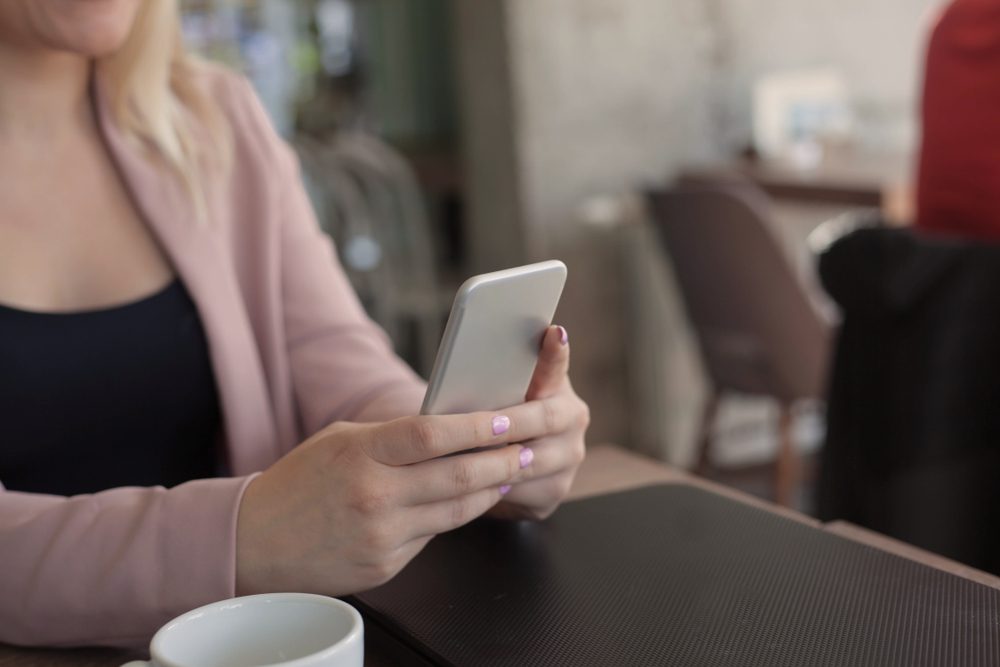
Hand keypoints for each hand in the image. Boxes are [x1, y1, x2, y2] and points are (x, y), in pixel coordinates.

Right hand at [235, 403, 561, 595]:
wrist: (254, 543)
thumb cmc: (301, 482)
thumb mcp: (342, 441)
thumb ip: (394, 435)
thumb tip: (452, 425)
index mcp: (362, 454)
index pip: (433, 433)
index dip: (479, 426)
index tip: (511, 416)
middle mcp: (376, 496)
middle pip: (460, 475)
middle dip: (506, 459)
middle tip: (534, 445)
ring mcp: (383, 535)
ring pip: (458, 509)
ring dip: (493, 488)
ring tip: (514, 469)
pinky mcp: (386, 565)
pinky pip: (435, 535)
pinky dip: (457, 514)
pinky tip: (473, 498)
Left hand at [488, 325, 589, 520]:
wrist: (493, 461)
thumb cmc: (489, 415)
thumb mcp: (493, 391)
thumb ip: (495, 376)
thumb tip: (477, 348)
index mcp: (557, 385)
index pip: (556, 365)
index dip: (555, 353)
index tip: (554, 333)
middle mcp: (572, 419)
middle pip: (545, 419)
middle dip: (511, 422)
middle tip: (486, 424)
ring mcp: (568, 458)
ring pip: (534, 462)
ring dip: (500, 461)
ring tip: (469, 456)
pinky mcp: (553, 491)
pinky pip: (524, 494)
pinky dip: (496, 490)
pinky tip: (472, 486)